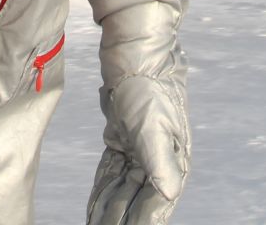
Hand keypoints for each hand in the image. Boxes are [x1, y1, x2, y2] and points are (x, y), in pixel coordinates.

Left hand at [87, 73, 188, 224]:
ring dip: (109, 212)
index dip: (141, 223)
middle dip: (120, 220)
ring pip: (121, 192)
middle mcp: (157, 162)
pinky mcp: (122, 143)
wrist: (135, 58)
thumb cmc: (148, 89)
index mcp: (172, 162)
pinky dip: (102, 193)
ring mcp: (139, 153)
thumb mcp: (152, 126)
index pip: (154, 204)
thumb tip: (170, 194)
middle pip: (136, 202)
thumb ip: (160, 162)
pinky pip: (111, 176)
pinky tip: (93, 211)